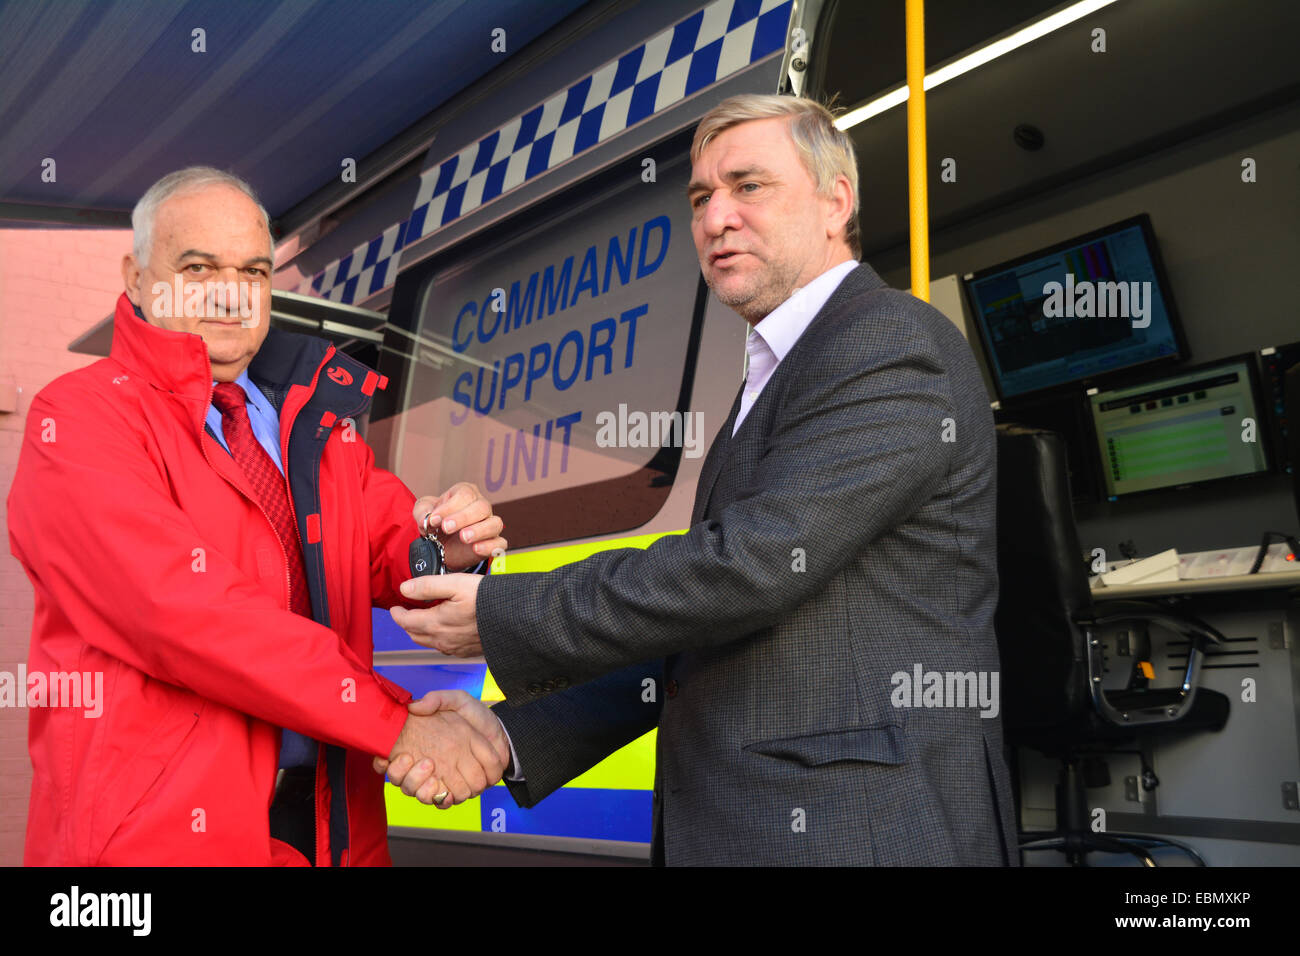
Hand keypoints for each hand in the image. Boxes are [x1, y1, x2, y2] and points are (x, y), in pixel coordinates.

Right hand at [374, 690, 509, 806]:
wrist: (502, 732)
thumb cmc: (477, 716)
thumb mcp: (457, 700)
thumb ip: (437, 700)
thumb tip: (414, 706)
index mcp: (423, 746)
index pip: (391, 762)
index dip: (383, 763)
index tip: (383, 757)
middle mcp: (427, 767)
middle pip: (402, 781)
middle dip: (402, 774)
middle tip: (410, 758)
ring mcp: (441, 779)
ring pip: (419, 794)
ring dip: (420, 786)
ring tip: (429, 766)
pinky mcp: (456, 789)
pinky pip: (441, 802)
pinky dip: (440, 798)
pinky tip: (442, 788)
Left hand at [390, 573, 482, 656]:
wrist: (515, 620)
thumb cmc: (488, 600)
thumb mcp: (456, 584)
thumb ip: (427, 586)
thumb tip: (404, 589)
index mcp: (436, 623)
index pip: (406, 622)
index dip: (397, 614)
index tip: (394, 607)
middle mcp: (442, 640)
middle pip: (414, 635)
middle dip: (407, 623)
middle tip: (406, 611)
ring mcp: (455, 648)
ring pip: (429, 643)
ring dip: (421, 632)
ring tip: (423, 618)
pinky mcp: (466, 652)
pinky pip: (444, 648)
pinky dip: (437, 639)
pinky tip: (444, 629)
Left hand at [412, 483, 505, 571]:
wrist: (441, 545)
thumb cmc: (436, 523)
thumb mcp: (423, 512)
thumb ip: (422, 511)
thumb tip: (426, 519)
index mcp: (465, 494)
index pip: (465, 495)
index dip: (450, 507)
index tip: (435, 520)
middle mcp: (482, 506)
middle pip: (482, 507)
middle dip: (463, 517)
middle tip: (446, 527)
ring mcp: (490, 525)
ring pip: (495, 523)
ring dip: (479, 530)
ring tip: (464, 538)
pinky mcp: (494, 543)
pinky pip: (500, 543)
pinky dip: (490, 546)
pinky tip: (476, 548)